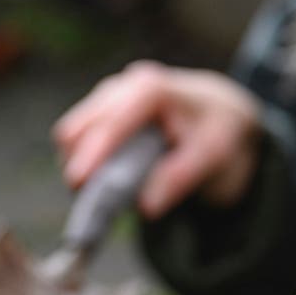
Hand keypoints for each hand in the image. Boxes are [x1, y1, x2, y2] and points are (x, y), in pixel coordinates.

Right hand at [53, 60, 262, 217]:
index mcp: (151, 89)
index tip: (79, 181)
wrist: (222, 113)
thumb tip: (146, 208)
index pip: (113, 120)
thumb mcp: (214, 155)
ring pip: (73, 135)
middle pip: (81, 126)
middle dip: (79, 163)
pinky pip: (79, 141)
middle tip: (90, 203)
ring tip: (100, 197)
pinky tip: (102, 182)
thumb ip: (180, 177)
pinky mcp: (102, 114)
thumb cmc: (218, 131)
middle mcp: (123, 87)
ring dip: (79, 166)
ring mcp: (109, 99)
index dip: (93, 150)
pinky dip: (84, 164)